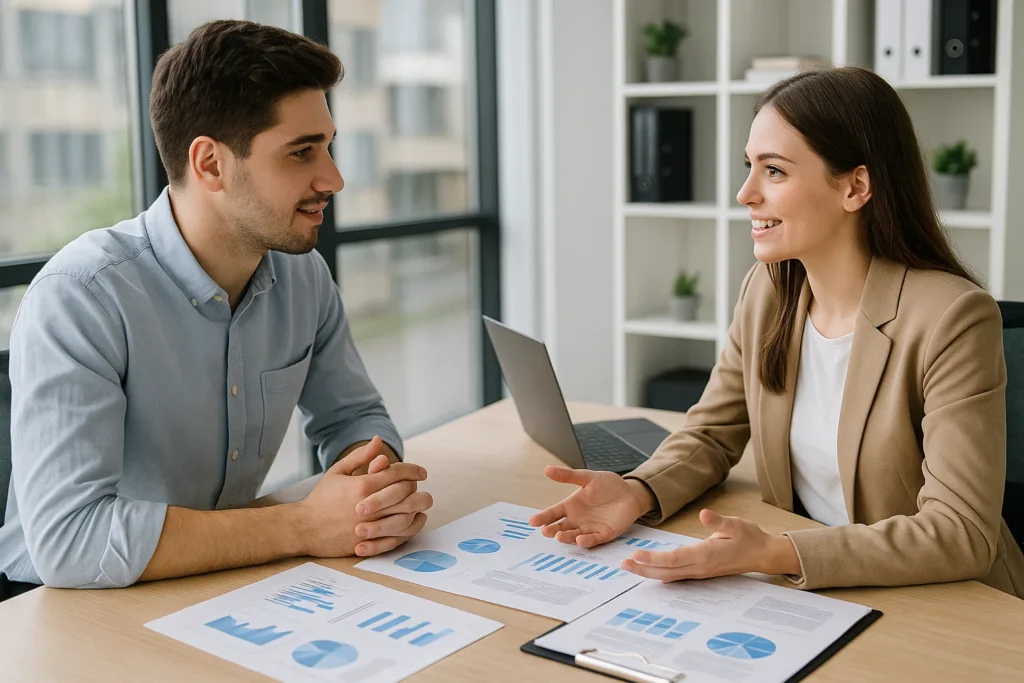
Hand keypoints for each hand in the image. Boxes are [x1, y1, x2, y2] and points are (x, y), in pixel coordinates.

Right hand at [298, 437, 430, 557]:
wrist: (304, 527)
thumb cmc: (321, 498)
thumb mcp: (338, 471)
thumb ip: (361, 456)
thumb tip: (379, 440)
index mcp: (362, 486)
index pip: (397, 474)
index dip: (413, 471)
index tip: (422, 472)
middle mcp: (369, 506)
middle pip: (406, 494)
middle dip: (419, 488)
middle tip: (422, 486)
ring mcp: (370, 526)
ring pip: (406, 515)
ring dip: (418, 507)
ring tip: (422, 502)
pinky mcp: (369, 542)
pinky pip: (399, 536)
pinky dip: (411, 527)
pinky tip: (415, 520)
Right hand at [528, 466, 655, 547]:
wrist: (630, 492)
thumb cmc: (608, 485)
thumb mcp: (588, 477)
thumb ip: (568, 476)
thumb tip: (547, 469)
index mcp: (571, 506)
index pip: (554, 513)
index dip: (543, 517)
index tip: (533, 521)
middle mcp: (578, 519)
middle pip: (561, 527)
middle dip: (552, 530)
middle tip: (545, 530)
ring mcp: (590, 528)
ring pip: (574, 535)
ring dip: (566, 537)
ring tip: (559, 536)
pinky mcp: (604, 534)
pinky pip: (593, 539)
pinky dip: (586, 540)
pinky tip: (580, 539)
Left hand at [621, 509, 800, 580]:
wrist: (762, 555)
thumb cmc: (749, 537)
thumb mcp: (736, 524)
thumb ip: (718, 521)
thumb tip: (704, 514)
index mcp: (705, 555)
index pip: (674, 559)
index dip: (654, 558)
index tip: (636, 555)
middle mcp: (699, 566)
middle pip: (666, 571)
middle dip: (643, 569)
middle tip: (623, 564)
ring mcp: (699, 571)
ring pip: (669, 575)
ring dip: (648, 572)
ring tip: (629, 566)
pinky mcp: (700, 571)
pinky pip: (676, 575)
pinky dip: (659, 573)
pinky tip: (648, 571)